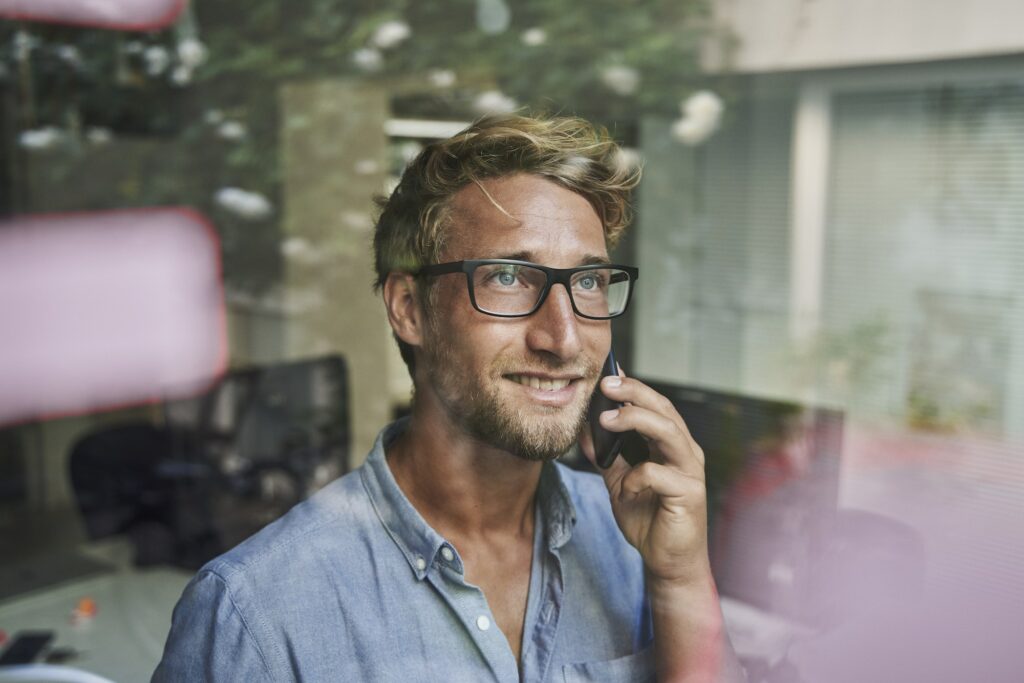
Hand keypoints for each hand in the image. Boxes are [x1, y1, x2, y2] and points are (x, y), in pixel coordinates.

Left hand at [580, 372, 711, 586]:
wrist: (667, 561)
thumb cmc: (648, 518)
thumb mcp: (619, 482)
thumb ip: (606, 457)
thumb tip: (583, 429)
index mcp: (671, 444)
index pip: (655, 405)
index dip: (633, 387)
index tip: (607, 374)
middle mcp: (685, 452)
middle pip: (664, 410)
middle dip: (634, 393)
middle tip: (605, 384)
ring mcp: (691, 471)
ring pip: (667, 431)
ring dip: (635, 420)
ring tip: (606, 418)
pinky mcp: (689, 494)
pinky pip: (658, 474)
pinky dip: (635, 478)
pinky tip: (624, 490)